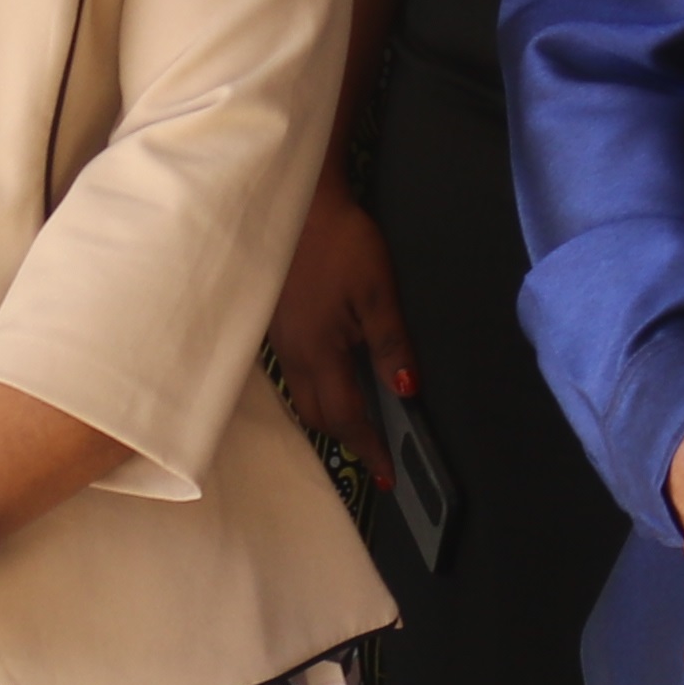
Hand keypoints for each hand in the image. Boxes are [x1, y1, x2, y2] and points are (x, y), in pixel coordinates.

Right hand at [268, 176, 414, 449]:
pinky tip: (333, 380)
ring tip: (359, 421)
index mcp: (320, 352)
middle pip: (317, 416)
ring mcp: (280, 343)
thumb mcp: (379, 293)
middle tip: (378, 450)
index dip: (369, 449)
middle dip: (347, 439)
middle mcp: (295, 356)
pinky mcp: (275, 328)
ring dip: (329, 417)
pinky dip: (316, 392)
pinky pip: (295, 376)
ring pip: (302, 399)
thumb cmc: (342, 244)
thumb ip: (392, 346)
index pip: (346, 417)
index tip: (388, 477)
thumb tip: (407, 392)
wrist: (298, 207)